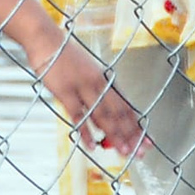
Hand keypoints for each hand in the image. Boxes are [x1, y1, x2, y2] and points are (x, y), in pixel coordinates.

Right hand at [29, 38, 146, 155]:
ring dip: (114, 135)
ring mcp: (82, 87)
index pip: (126, 107)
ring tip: (123, 152)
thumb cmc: (65, 57)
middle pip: (118, 114)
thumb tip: (106, 113)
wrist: (47, 41)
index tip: (147, 141)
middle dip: (131, 135)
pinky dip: (85, 132)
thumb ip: (98, 90)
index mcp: (105, 79)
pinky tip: (92, 145)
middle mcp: (98, 84)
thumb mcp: (88, 70)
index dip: (137, 126)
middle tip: (140, 153)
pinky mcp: (65, 91)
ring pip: (103, 116)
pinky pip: (78, 115)